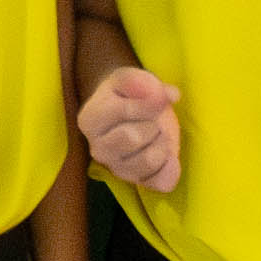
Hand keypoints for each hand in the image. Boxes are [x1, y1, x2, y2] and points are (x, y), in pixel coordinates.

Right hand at [76, 64, 183, 192]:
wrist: (127, 113)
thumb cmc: (127, 93)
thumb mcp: (127, 78)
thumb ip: (141, 81)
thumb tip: (169, 94)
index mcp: (90, 120)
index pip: (123, 112)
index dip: (149, 101)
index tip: (161, 95)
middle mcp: (98, 149)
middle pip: (133, 137)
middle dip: (152, 123)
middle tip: (153, 118)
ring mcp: (117, 169)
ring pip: (148, 161)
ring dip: (163, 143)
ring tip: (158, 134)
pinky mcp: (138, 182)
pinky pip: (161, 182)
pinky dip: (171, 168)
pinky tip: (169, 155)